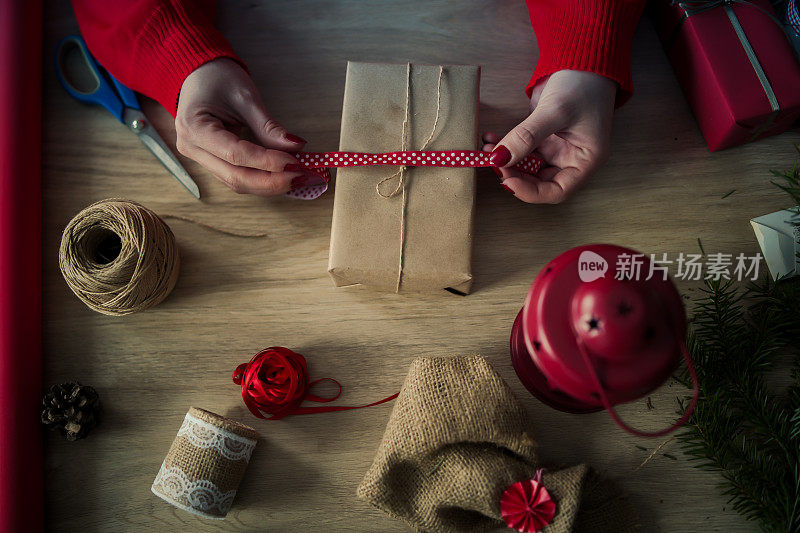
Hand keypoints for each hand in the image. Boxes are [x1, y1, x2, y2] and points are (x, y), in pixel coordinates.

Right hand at [175, 58, 320, 195]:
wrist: (198, 74)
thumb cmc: (217, 78)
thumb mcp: (245, 97)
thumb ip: (268, 126)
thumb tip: (296, 146)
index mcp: (193, 127)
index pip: (235, 154)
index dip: (267, 162)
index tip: (295, 163)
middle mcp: (191, 148)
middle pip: (235, 177)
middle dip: (271, 181)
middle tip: (300, 177)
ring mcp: (199, 158)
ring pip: (236, 182)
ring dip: (268, 184)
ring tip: (296, 178)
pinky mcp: (211, 162)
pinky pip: (236, 177)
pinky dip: (261, 179)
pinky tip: (282, 177)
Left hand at [482, 70, 616, 202]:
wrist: (582, 57)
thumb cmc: (583, 84)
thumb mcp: (555, 111)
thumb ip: (527, 137)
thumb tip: (498, 159)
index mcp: (585, 161)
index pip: (557, 191)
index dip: (531, 191)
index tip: (507, 180)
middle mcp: (570, 159)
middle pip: (538, 182)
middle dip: (513, 174)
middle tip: (493, 161)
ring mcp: (555, 149)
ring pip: (525, 167)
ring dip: (505, 161)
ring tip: (486, 148)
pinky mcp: (542, 138)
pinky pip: (520, 150)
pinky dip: (505, 147)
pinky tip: (490, 139)